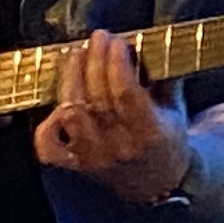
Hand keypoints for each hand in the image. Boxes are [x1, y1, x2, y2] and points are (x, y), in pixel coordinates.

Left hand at [36, 31, 189, 207]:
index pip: (125, 92)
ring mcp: (94, 157)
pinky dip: (48, 123)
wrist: (160, 183)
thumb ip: (163, 77)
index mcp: (149, 133)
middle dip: (94, 60)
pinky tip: (59, 101)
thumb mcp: (176, 108)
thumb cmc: (167, 139)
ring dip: (72, 79)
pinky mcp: (77, 164)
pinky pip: (49, 145)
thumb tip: (147, 42)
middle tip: (97, 39)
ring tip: (78, 56)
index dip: (117, 63)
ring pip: (72, 113)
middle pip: (97, 97)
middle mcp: (119, 146)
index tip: (116, 41)